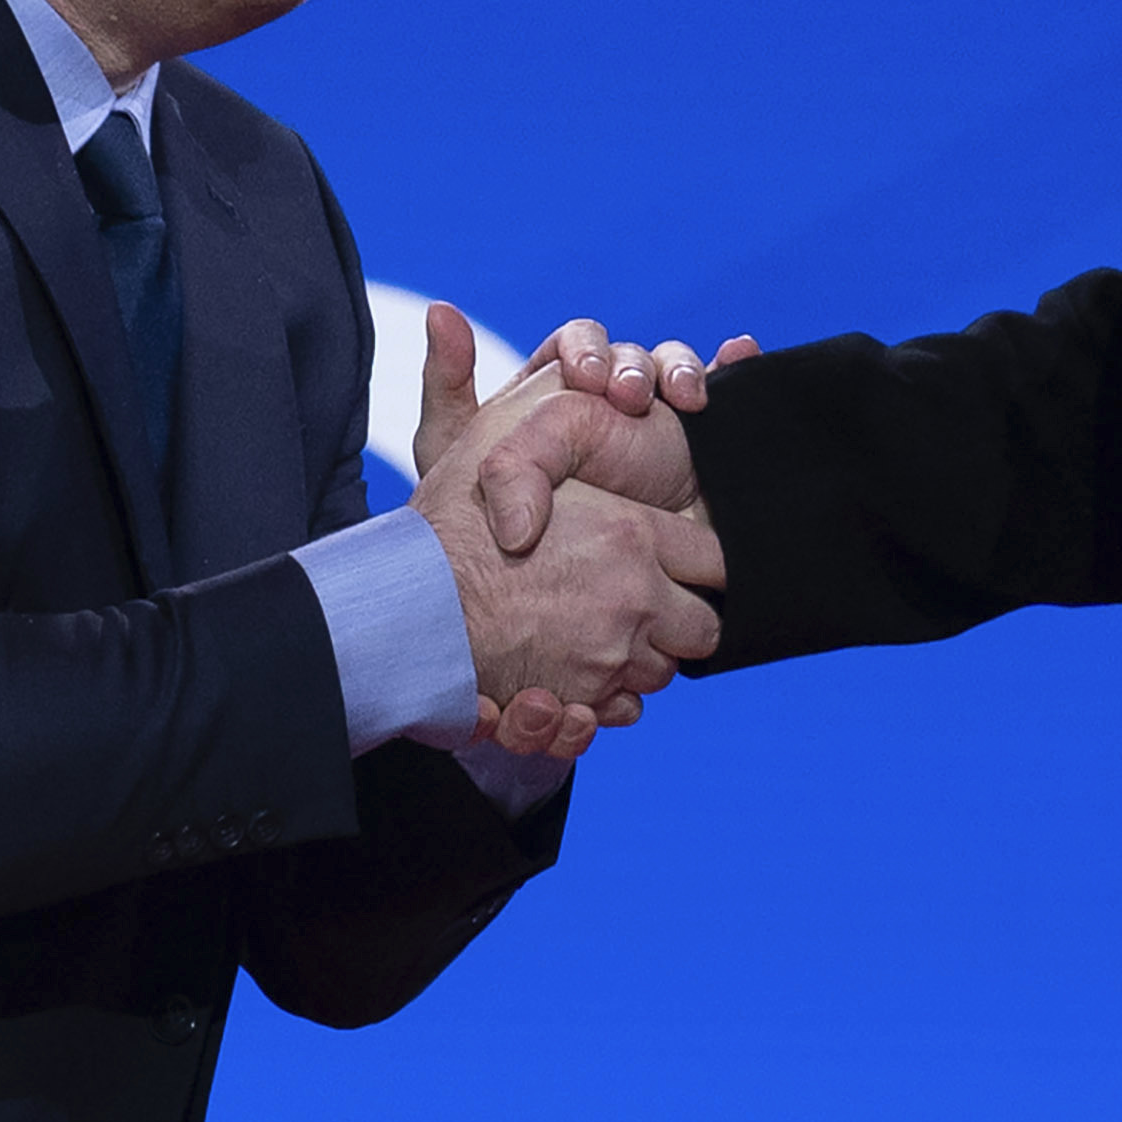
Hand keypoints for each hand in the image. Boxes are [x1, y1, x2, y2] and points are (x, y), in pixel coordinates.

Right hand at [428, 472, 726, 758]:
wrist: (403, 606)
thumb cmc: (450, 523)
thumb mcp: (509, 453)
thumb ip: (576, 450)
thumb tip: (608, 414)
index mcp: (632, 535)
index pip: (718, 559)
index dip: (703, 560)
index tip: (687, 560)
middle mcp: (634, 600)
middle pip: (705, 628)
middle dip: (684, 618)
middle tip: (648, 603)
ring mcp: (611, 657)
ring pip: (665, 669)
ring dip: (644, 655)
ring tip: (603, 632)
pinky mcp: (582, 700)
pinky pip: (626, 706)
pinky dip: (613, 694)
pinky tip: (582, 670)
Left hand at [469, 317, 754, 551]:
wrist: (583, 599)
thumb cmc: (517, 533)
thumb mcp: (473, 465)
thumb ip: (449, 392)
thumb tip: (442, 310)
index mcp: (555, 390)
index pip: (575, 343)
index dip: (583, 350)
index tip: (585, 377)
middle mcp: (610, 398)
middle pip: (629, 354)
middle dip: (632, 366)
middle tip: (631, 396)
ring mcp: (660, 419)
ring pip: (676, 367)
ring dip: (681, 369)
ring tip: (686, 398)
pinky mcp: (704, 446)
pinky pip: (728, 393)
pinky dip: (737, 364)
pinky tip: (741, 350)